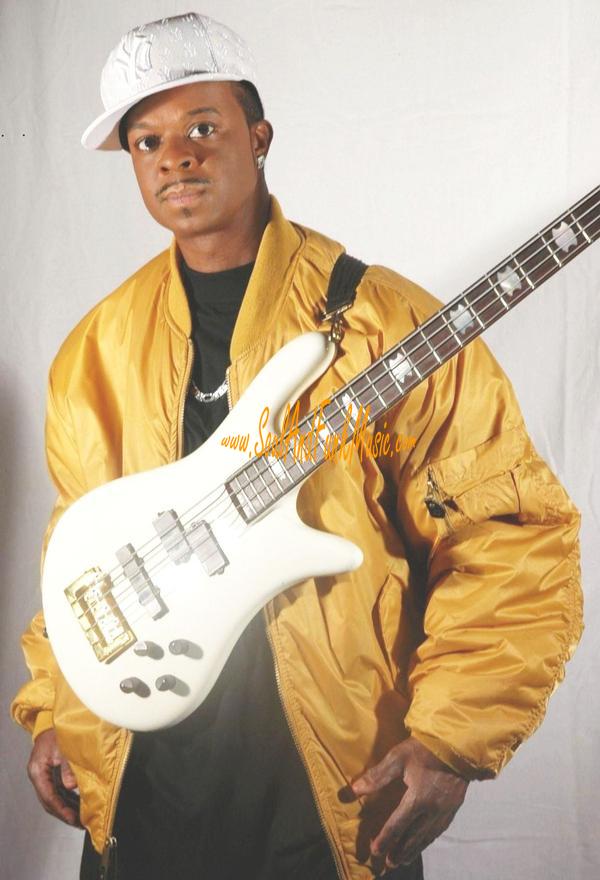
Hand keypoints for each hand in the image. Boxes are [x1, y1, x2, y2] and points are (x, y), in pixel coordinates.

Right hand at [27, 728, 81, 826]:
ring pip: (53, 798)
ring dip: (65, 808)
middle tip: (78, 823)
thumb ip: (67, 768)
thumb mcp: (63, 748)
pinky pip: (57, 791)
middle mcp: (38, 776)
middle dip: (63, 813)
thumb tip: (71, 786)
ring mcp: (43, 775)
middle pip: (49, 801)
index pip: (48, 797)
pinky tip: (77, 805)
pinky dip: (66, 799)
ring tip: (80, 818)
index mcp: (38, 771)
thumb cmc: (57, 732)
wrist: (51, 720)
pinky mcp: (49, 773)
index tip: (73, 819)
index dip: (61, 810)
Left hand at [351, 736, 467, 870]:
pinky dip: (429, 839)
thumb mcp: (397, 758)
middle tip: (389, 865)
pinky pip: (439, 829)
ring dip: (414, 849)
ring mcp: (445, 810)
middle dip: (399, 851)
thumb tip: (353, 790)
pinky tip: (424, 841)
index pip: (397, 825)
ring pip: (427, 836)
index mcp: (418, 799)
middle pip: (413, 836)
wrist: (457, 745)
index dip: (385, 839)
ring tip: (403, 859)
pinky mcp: (454, 806)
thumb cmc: (425, 749)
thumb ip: (376, 776)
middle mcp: (432, 810)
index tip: (375, 851)